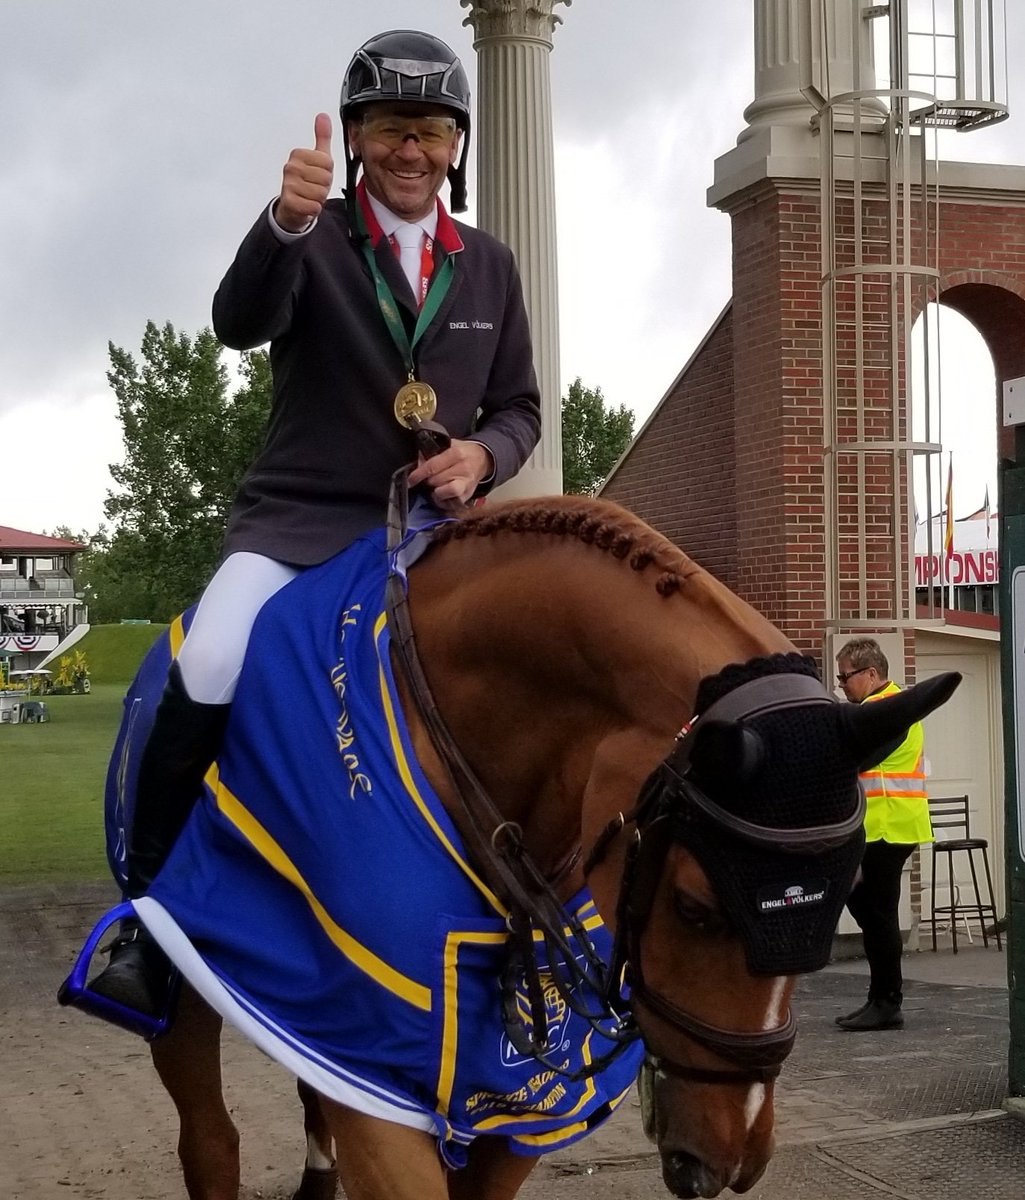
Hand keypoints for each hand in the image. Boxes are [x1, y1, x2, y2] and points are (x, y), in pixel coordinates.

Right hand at [274, 113, 333, 232]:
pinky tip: (307, 205)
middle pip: (326, 178)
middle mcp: (291, 167)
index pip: (328, 163)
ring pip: (321, 193)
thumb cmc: (307, 182)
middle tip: (314, 187)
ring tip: (310, 196)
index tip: (317, 175)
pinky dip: (314, 209)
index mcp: (298, 154)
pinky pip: (314, 206)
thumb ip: (322, 137)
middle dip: (324, 187)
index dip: (328, 172)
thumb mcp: (318, 158)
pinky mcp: (289, 201)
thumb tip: (323, 116)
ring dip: (319, 199)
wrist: (293, 207)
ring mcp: (288, 184)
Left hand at [408, 440, 492, 510]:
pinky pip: (451, 503)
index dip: (419, 474)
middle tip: (427, 480)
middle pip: (436, 480)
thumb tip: (417, 464)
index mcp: (456, 454)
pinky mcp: (468, 495)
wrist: (482, 459)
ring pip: (443, 493)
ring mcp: (467, 483)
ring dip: (435, 492)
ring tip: (435, 488)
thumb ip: (432, 452)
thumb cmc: (462, 452)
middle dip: (428, 481)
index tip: (410, 480)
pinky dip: (443, 501)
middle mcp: (463, 469)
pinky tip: (442, 496)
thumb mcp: (449, 445)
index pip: (433, 466)